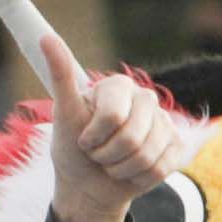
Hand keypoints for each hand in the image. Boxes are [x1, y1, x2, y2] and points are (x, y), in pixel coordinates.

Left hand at [39, 62, 171, 221]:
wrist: (88, 184)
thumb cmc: (72, 147)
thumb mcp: (62, 114)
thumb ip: (59, 75)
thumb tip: (46, 37)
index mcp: (119, 85)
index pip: (113, 116)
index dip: (93, 137)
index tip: (84, 139)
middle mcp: (146, 98)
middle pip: (132, 138)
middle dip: (106, 156)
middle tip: (98, 154)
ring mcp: (164, 122)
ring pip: (147, 156)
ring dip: (121, 169)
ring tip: (113, 163)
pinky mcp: (176, 145)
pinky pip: (160, 168)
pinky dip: (138, 178)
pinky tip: (130, 171)